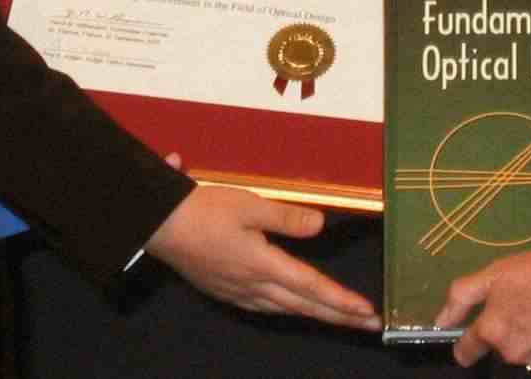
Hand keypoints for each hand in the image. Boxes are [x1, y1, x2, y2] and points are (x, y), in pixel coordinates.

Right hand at [145, 183, 381, 329]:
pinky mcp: (225, 291)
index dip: (342, 300)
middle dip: (339, 315)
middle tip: (369, 324)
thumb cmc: (205, 211)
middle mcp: (254, 286)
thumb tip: (321, 226)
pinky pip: (266, 308)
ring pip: (286, 310)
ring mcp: (238, 292)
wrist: (161, 226)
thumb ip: (286, 218)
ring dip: (316, 314)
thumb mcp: (249, 206)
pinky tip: (292, 307)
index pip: (312, 287)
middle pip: (304, 306)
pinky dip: (288, 310)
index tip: (368, 312)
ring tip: (340, 317)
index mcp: (263, 265)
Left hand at [435, 239, 530, 375]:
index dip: (465, 343)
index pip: (465, 352)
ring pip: (526, 357)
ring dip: (530, 341)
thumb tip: (439, 321)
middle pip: (501, 349)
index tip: (471, 336)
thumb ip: (462, 297)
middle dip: (506, 332)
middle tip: (523, 305)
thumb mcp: (496, 272)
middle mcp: (514, 354)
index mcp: (493, 331)